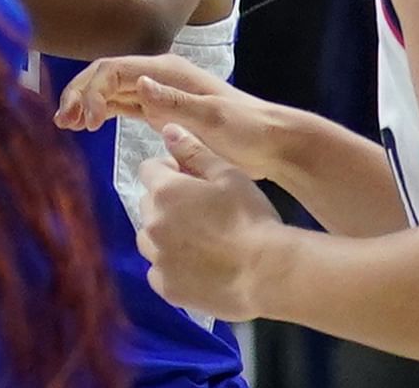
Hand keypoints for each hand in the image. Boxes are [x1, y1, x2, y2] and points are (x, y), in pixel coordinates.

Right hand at [59, 50, 316, 185]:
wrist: (273, 144)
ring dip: (87, 103)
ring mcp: (158, 93)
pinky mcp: (160, 111)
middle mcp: (157, 77)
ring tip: (68, 124)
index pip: (114, 70)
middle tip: (64, 121)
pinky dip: (102, 112)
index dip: (93, 89)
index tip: (87, 119)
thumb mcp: (213, 117)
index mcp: (166, 71)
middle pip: (105, 76)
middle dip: (81, 94)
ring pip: (110, 90)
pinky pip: (122, 105)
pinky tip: (90, 124)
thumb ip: (174, 101)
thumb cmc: (246, 130)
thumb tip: (137, 82)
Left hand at [130, 121, 284, 319]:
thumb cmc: (253, 219)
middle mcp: (152, 223)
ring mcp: (157, 258)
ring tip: (201, 244)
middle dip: (168, 205)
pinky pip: (159, 273)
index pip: (149, 170)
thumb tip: (168, 130)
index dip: (170, 172)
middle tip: (202, 216)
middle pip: (149, 205)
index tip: (192, 182)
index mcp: (164, 191)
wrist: (269, 272)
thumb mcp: (229, 176)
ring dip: (166, 237)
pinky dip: (172, 269)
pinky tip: (199, 269)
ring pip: (150, 240)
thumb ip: (194, 152)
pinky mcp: (167, 287)